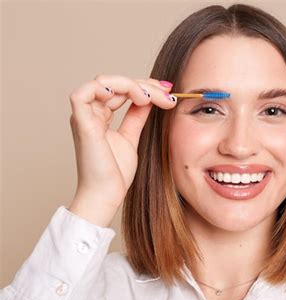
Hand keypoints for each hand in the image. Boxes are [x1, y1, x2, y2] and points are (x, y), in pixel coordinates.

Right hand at [68, 75, 175, 226]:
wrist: (107, 195)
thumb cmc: (116, 173)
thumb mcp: (132, 136)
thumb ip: (137, 115)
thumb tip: (149, 98)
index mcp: (99, 116)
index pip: (121, 89)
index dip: (144, 86)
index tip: (168, 93)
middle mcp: (89, 113)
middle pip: (116, 83)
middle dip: (144, 85)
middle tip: (167, 96)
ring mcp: (84, 117)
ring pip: (103, 82)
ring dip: (131, 84)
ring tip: (149, 99)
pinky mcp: (81, 124)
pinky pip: (83, 94)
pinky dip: (106, 88)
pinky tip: (132, 96)